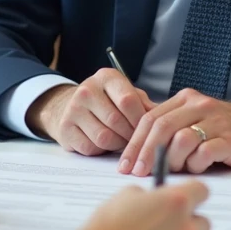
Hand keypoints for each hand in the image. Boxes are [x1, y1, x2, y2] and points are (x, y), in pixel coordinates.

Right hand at [26, 68, 155, 155]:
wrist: (70, 106)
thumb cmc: (107, 102)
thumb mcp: (126, 95)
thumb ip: (145, 105)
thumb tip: (165, 119)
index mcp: (106, 77)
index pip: (128, 101)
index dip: (141, 120)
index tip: (148, 130)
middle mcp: (87, 90)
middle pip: (117, 121)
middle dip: (130, 135)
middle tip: (136, 140)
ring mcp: (73, 109)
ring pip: (104, 137)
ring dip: (117, 145)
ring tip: (122, 141)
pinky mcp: (65, 128)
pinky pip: (90, 148)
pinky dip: (101, 151)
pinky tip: (105, 144)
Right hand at [74, 181, 210, 229]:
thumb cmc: (108, 228)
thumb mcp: (125, 196)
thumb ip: (148, 196)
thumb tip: (153, 201)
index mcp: (176, 201)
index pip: (202, 190)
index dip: (192, 192)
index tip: (184, 196)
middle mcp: (186, 227)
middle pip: (203, 222)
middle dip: (188, 221)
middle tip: (165, 222)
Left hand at [118, 90, 230, 175]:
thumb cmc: (224, 129)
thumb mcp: (194, 120)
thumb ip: (170, 129)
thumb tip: (138, 153)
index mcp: (185, 100)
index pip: (150, 119)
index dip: (135, 143)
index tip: (126, 164)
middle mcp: (199, 106)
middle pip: (162, 128)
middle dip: (146, 153)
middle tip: (139, 172)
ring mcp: (215, 121)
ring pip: (182, 139)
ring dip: (173, 159)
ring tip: (176, 169)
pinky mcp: (230, 139)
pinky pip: (205, 153)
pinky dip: (197, 164)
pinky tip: (199, 167)